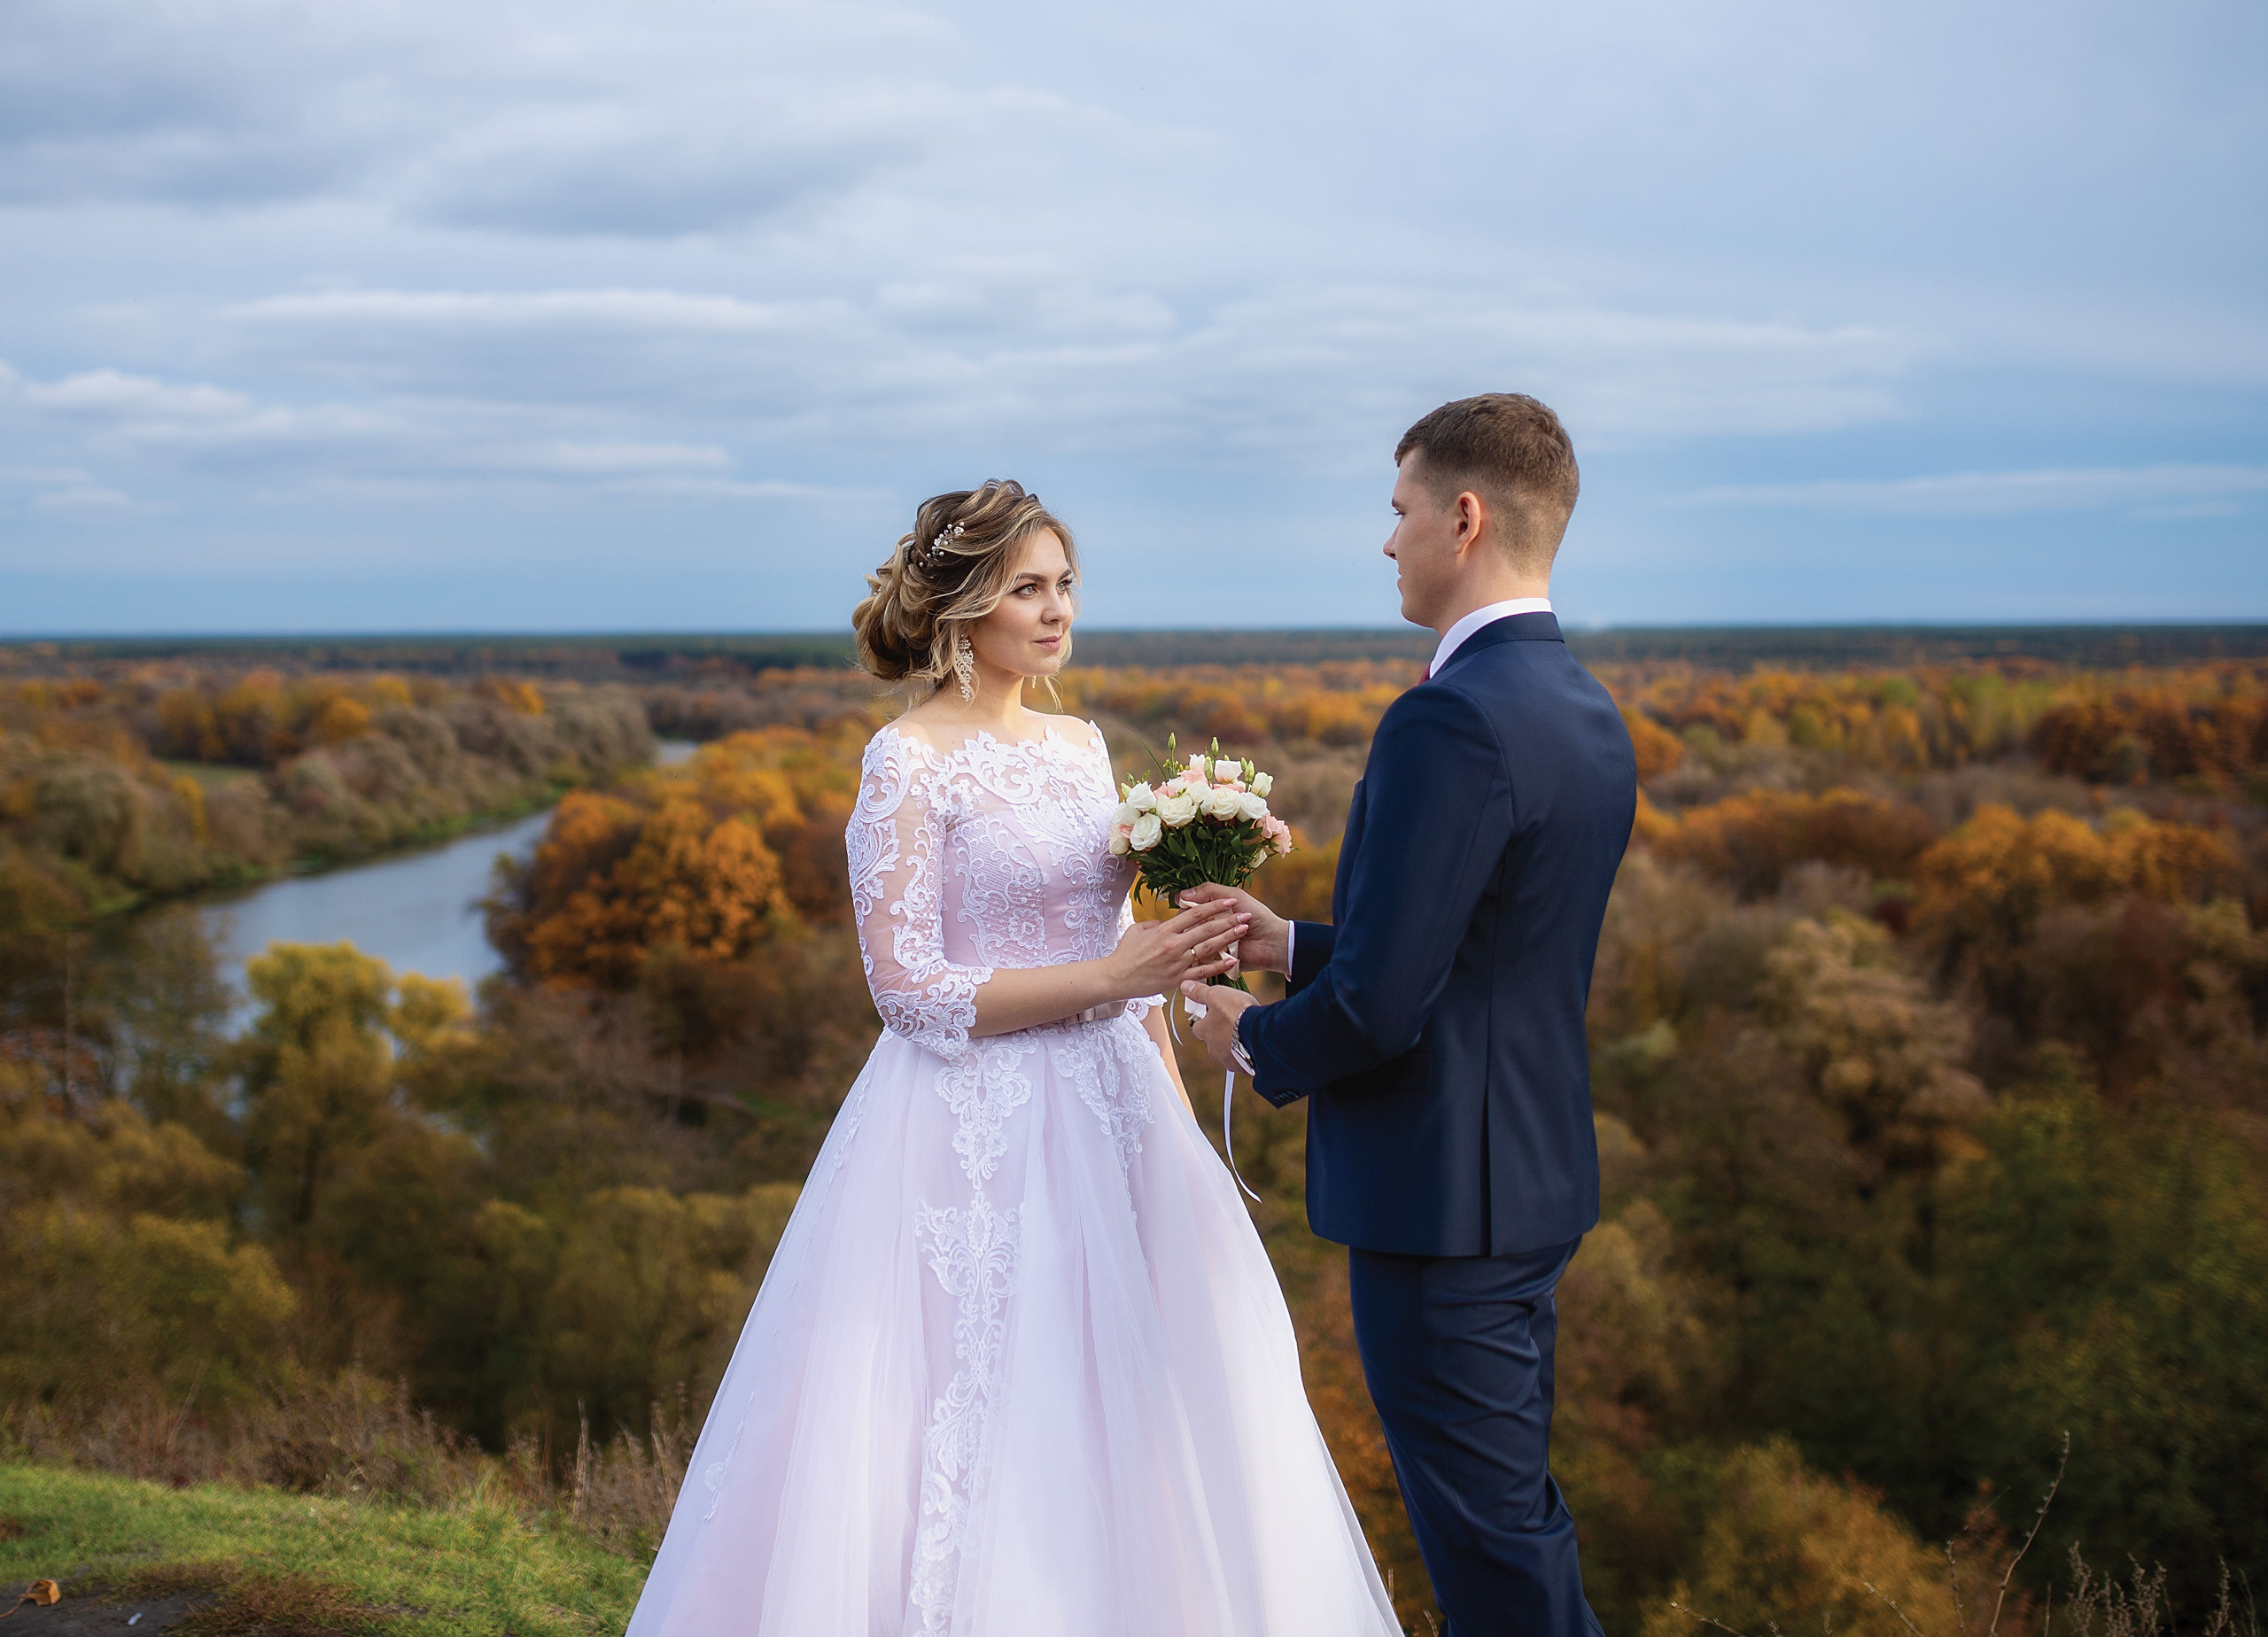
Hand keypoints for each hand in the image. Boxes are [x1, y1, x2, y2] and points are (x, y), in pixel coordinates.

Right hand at [1107, 898, 1246, 998]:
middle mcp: (1173, 944)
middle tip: (1245, 914)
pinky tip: (1233, 960)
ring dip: (1228, 938)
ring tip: (1243, 930)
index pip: (1194, 913)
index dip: (1213, 905)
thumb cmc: (1124, 954)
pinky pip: (1202, 972)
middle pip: (1206, 929)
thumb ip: (1154, 923)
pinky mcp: (1177, 979)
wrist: (1115, 978)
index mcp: (1164, 930)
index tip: (1228, 900)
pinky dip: (1218, 967)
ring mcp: (1177, 963)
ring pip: (1208, 948)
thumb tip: (1167, 921)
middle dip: (1228, 920)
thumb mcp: (1136, 930)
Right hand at [1178, 883, 1289, 975]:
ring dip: (1214, 937)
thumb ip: (1209, 891)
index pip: (1186, 911)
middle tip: (1217, 922)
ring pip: (1196, 944)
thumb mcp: (1234, 896)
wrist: (1273, 941)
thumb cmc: (1256, 916)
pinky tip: (1228, 948)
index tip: (1193, 909)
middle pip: (1188, 928)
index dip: (1187, 909)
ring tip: (1235, 933)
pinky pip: (1204, 960)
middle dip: (1201, 924)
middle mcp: (1206, 929)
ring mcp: (1210, 945)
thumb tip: (1181, 895)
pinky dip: (1213, 953)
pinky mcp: (1215, 962)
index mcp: (1209, 912)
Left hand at [1180, 979, 1257, 1071]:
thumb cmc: (1237, 1012)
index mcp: (1204, 1032)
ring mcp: (1228, 1060)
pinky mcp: (1243, 1068)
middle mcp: (1213, 1049)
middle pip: (1213, 1043)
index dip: (1205, 1021)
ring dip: (1234, 1046)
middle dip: (1221, 1035)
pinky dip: (1247, 1054)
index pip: (1197, 1028)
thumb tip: (1184, 986)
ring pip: (1228, 1053)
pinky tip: (1255, 1045)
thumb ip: (1199, 992)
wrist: (1260, 1032)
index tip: (1214, 1015)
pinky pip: (1243, 1062)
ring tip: (1247, 1034)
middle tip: (1233, 1024)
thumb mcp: (1216, 994)